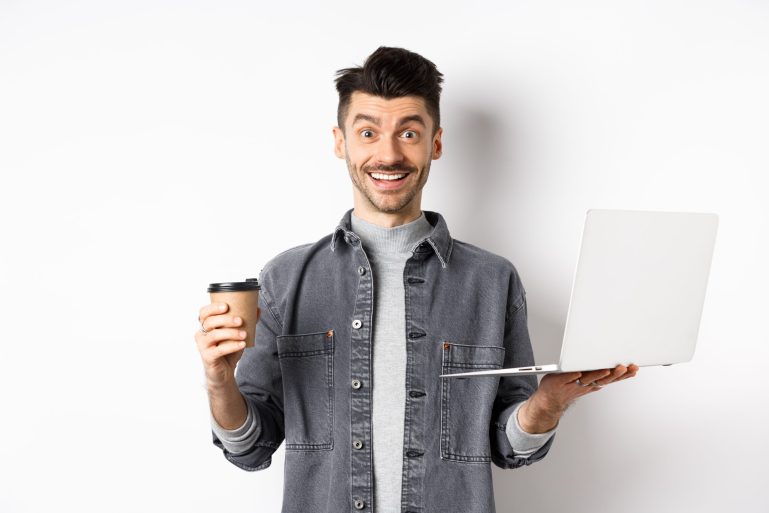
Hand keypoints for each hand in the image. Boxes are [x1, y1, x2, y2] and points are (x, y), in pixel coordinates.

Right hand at [194, 302, 260, 388]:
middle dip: (226, 319)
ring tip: (244, 334)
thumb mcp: (237, 334)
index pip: (204, 313)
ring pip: (214, 335)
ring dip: (231, 333)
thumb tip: (257, 309)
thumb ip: (246, 321)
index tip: (226, 306)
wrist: (224, 371)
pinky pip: (219, 350)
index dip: (213, 308)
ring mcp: (203, 346)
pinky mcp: (208, 357)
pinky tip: (242, 344)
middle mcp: (201, 334)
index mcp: (206, 326)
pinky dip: (232, 346)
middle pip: (209, 322)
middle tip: (240, 320)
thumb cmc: (228, 349)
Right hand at [517, 364, 638, 433]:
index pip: (590, 377)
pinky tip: (627, 373)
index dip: (600, 373)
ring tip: (631, 369)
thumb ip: (567, 375)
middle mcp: (587, 385)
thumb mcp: (555, 380)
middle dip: (615, 373)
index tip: (607, 369)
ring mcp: (591, 386)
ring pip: (608, 380)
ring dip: (621, 375)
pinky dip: (618, 377)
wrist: (552, 401)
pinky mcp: (593, 385)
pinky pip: (608, 381)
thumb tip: (578, 372)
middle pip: (603, 379)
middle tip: (625, 367)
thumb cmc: (553, 388)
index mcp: (577, 382)